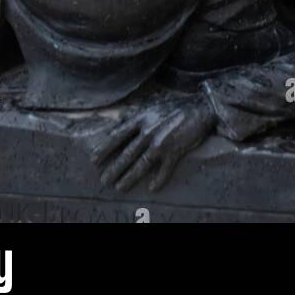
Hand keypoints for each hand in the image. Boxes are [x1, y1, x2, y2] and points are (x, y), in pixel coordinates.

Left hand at [90, 94, 213, 192]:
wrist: (200, 107)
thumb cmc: (175, 107)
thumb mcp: (152, 107)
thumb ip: (136, 116)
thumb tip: (119, 122)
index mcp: (141, 118)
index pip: (118, 135)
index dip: (104, 148)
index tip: (94, 160)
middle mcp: (148, 130)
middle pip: (127, 153)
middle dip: (114, 168)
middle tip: (104, 180)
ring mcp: (161, 142)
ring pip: (141, 164)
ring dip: (129, 177)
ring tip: (119, 187)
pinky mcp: (175, 150)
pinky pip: (164, 169)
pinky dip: (158, 179)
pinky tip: (152, 188)